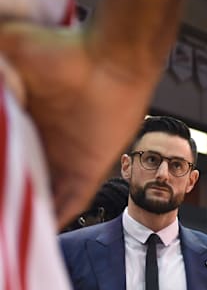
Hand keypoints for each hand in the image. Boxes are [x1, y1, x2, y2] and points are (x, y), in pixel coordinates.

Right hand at [0, 22, 162, 227]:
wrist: (112, 61)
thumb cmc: (61, 51)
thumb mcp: (6, 48)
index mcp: (22, 122)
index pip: (6, 152)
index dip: (1, 170)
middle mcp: (42, 146)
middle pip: (16, 177)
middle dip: (7, 193)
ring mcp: (64, 161)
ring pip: (37, 197)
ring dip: (19, 212)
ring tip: (5, 238)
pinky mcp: (86, 172)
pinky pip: (68, 204)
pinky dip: (51, 221)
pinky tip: (30, 241)